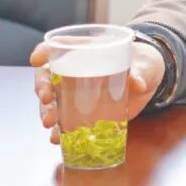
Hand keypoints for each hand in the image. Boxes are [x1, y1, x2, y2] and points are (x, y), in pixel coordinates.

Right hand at [30, 39, 165, 144]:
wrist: (149, 79)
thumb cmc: (143, 62)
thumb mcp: (145, 63)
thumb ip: (141, 71)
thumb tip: (138, 83)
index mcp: (88, 51)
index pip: (59, 46)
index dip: (44, 52)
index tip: (36, 60)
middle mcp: (75, 72)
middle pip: (48, 76)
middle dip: (42, 87)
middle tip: (47, 98)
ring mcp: (77, 94)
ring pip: (52, 102)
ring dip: (47, 112)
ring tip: (50, 123)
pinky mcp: (84, 112)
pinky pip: (65, 121)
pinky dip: (59, 130)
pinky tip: (57, 138)